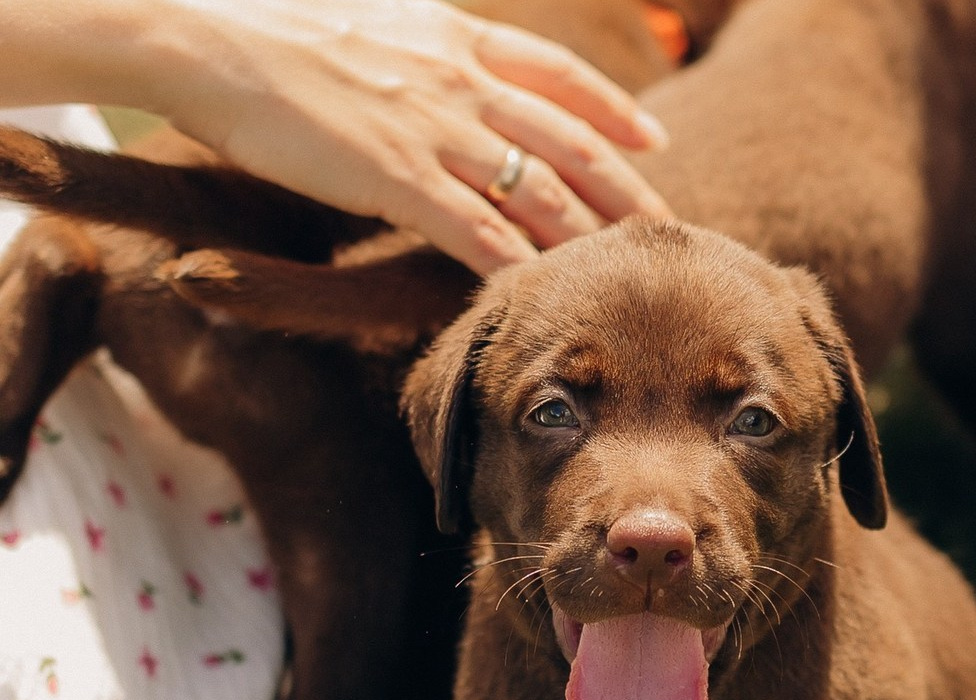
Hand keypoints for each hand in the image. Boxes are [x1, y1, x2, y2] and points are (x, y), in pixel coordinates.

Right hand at [105, 0, 672, 273]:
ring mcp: (433, 127)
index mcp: (456, 36)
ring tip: (620, 275)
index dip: (615, 109)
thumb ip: (425, 46)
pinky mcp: (395, 174)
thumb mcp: (374, 18)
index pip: (560, 74)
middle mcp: (460, 79)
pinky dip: (515, 264)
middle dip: (625, 190)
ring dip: (586, 237)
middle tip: (666, 231)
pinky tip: (542, 292)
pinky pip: (475, 229)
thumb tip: (449, 71)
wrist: (205, 31)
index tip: (655, 141)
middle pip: (571, 140)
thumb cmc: (274, 26)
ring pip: (538, 189)